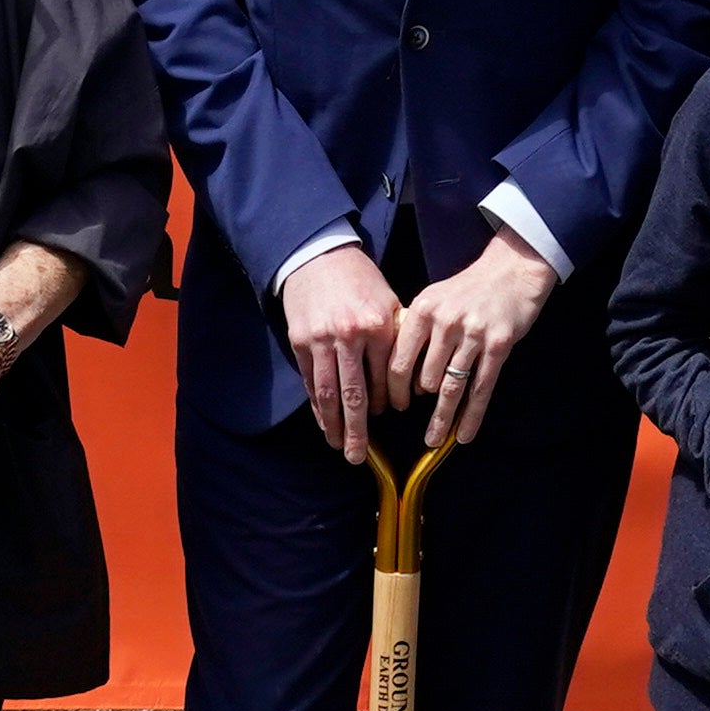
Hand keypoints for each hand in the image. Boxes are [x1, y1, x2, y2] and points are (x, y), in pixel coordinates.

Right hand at [278, 246, 402, 458]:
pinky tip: (323, 422)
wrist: (319, 255)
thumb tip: (409, 376)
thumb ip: (397, 337)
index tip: (392, 414)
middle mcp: (349, 337)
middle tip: (359, 456)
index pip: (386, 377)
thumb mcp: (388, 301)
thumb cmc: (360, 279)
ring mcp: (321, 341)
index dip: (389, 400)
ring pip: (329, 394)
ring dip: (333, 425)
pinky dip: (317, 405)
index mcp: (378, 326)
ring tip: (339, 447)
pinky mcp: (300, 342)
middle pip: (355, 395)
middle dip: (357, 430)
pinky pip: (311, 382)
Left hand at [391, 230, 554, 447]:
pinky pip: (481, 389)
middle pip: (425, 379)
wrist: (511, 271)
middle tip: (419, 423)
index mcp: (424, 310)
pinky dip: (472, 416)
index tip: (393, 406)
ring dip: (442, 419)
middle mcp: (446, 322)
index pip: (399, 360)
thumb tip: (400, 375)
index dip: (393, 389)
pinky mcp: (499, 345)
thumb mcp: (434, 299)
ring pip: (451, 388)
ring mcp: (474, 334)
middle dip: (422, 404)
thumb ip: (415, 331)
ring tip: (434, 439)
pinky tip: (464, 434)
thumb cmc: (468, 289)